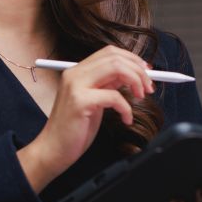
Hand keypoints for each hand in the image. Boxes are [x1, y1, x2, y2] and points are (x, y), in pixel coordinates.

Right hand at [17, 45, 153, 192]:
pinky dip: (126, 108)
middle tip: (148, 87)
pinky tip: (126, 119)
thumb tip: (131, 75)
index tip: (146, 73)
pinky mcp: (80, 102)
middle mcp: (74, 73)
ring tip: (141, 98)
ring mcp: (76, 86)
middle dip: (138, 70)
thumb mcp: (94, 100)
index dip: (132, 59)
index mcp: (77, 71)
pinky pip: (114, 96)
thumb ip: (107, 84)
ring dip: (136, 81)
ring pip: (116, 68)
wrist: (53, 149)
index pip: (110, 52)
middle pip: (115, 57)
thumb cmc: (74, 128)